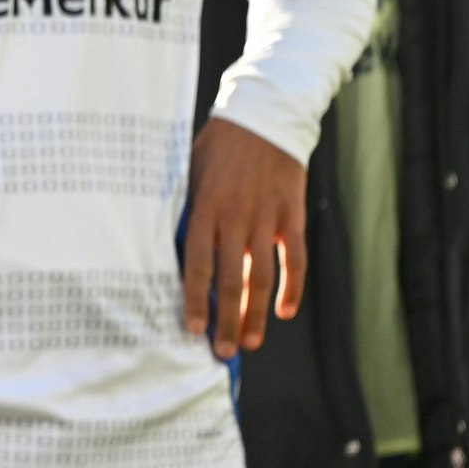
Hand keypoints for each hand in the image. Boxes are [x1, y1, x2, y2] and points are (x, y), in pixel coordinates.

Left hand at [182, 116, 307, 357]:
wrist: (263, 117)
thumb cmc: (217, 147)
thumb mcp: (190, 174)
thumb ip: (187, 212)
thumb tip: (174, 252)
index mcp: (204, 208)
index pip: (196, 264)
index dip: (194, 299)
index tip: (190, 327)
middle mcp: (235, 218)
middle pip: (230, 280)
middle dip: (226, 320)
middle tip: (223, 350)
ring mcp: (266, 218)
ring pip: (262, 277)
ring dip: (257, 313)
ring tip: (251, 342)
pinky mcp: (292, 215)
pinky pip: (294, 260)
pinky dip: (292, 288)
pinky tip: (285, 311)